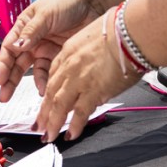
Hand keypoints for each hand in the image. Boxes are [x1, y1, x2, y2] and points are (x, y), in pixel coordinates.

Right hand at [0, 0, 99, 101]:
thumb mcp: (45, 14)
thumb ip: (31, 32)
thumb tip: (16, 46)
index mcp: (24, 26)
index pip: (9, 48)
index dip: (2, 65)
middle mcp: (33, 39)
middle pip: (18, 63)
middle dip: (10, 80)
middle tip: (4, 96)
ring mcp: (46, 48)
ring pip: (34, 70)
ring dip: (32, 83)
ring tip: (37, 93)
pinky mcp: (60, 55)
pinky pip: (50, 71)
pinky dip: (48, 80)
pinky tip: (48, 87)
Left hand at [34, 11, 137, 142]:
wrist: (129, 33)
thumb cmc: (118, 31)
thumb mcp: (92, 38)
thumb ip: (86, 55)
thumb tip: (92, 68)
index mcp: (69, 51)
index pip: (53, 75)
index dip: (47, 91)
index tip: (45, 101)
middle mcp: (70, 66)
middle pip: (51, 92)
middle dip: (43, 112)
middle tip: (38, 125)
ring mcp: (79, 79)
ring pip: (59, 105)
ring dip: (52, 122)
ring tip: (48, 135)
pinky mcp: (93, 91)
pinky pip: (80, 113)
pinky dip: (74, 126)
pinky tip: (70, 135)